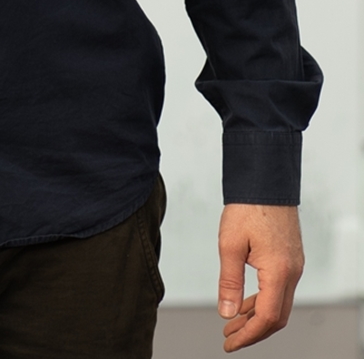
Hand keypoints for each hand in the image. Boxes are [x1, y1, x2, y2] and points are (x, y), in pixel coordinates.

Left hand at [217, 204, 303, 350]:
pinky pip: (279, 289)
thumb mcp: (230, 245)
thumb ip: (229, 282)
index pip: (267, 318)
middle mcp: (292, 272)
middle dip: (253, 331)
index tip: (229, 343)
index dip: (248, 335)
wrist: (265, 179)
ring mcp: (294, 265)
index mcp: (279, 272)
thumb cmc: (247, 207)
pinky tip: (245, 301)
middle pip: (277, 317)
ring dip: (257, 316)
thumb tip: (227, 313)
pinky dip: (263, 300)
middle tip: (229, 336)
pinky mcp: (291, 258)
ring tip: (232, 322)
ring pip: (279, 303)